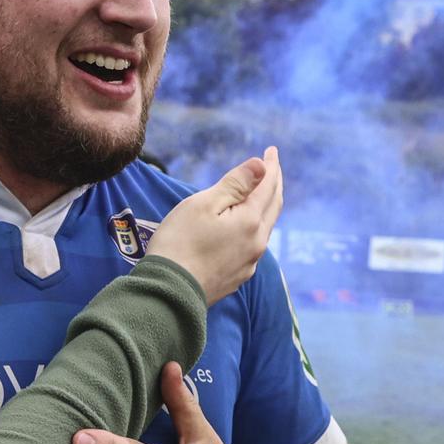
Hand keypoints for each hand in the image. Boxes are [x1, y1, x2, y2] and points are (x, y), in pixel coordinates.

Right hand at [144, 147, 281, 304]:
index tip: (271, 151)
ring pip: (265, 228)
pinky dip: (254, 228)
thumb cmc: (180, 243)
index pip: (268, 186)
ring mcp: (249, 263)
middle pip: (273, 207)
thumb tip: (260, 166)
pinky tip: (245, 228)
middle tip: (272, 167)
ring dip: (266, 207)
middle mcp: (257, 243)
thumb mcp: (204, 204)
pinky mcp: (237, 277)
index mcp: (250, 221)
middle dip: (274, 184)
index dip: (271, 166)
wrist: (168, 292)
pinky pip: (253, 246)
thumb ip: (235, 184)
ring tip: (261, 194)